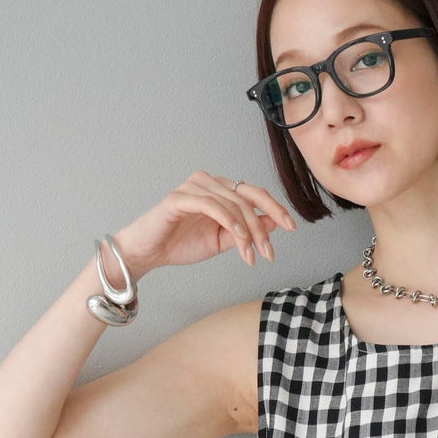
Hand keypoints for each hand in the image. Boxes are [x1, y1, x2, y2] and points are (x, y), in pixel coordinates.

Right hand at [114, 170, 295, 275]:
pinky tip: (240, 239)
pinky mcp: (179, 198)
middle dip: (263, 227)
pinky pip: (213, 206)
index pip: (253, 193)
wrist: (147, 252)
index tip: (291, 227)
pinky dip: (230, 222)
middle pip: (246, 198)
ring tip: (253, 256)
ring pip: (233, 204)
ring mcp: (193, 187)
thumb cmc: (180, 244)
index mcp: (218, 190)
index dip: (274, 208)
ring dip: (248, 232)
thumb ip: (245, 231)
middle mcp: (207, 182)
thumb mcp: (221, 241)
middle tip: (270, 253)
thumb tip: (273, 224)